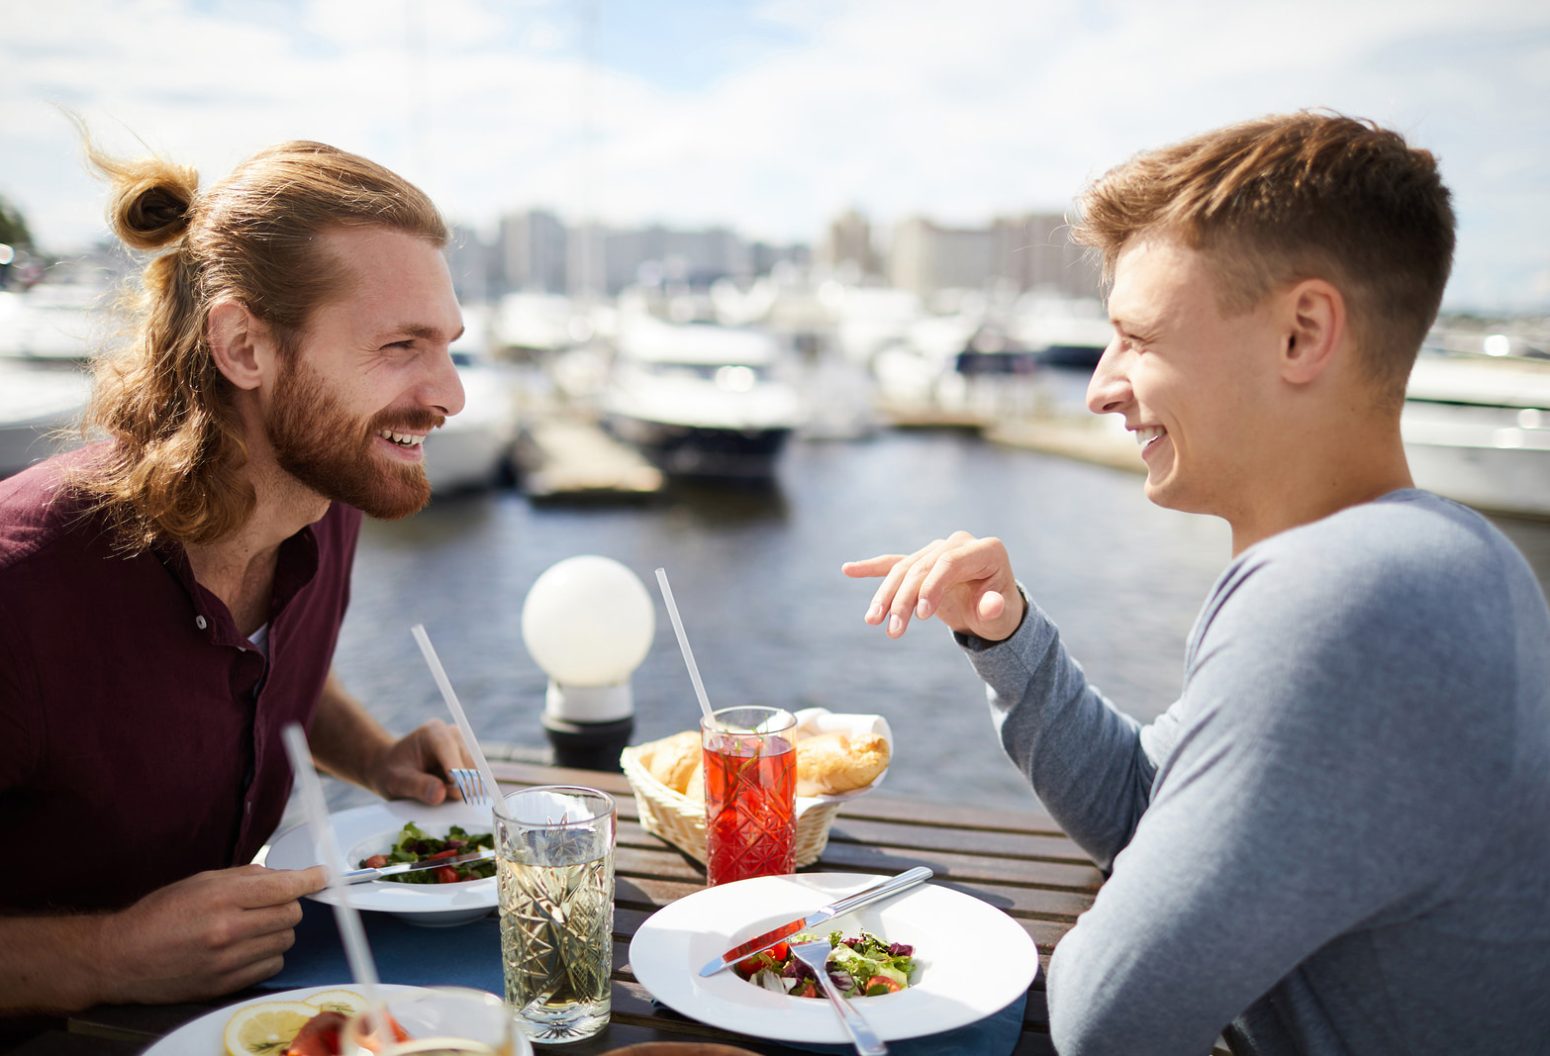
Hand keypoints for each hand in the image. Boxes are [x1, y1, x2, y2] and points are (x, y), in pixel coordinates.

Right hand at [97, 864, 325, 1003]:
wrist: (121, 958)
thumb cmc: (159, 914)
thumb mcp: (199, 882)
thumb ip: (244, 877)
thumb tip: (283, 876)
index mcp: (220, 898)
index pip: (283, 886)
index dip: (309, 878)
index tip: (322, 875)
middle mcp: (227, 930)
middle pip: (291, 914)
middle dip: (288, 905)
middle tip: (270, 904)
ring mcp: (227, 962)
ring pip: (285, 941)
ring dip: (277, 931)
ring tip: (252, 927)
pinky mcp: (225, 985)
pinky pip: (271, 967)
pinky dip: (267, 955)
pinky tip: (248, 949)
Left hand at [367, 719, 474, 804]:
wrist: (391, 768)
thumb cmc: (392, 772)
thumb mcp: (397, 782)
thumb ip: (418, 787)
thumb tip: (441, 795)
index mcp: (434, 732)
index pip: (450, 750)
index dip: (456, 771)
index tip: (456, 793)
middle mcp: (453, 736)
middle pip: (467, 764)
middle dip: (460, 787)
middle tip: (446, 803)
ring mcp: (462, 749)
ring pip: (474, 775)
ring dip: (460, 791)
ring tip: (438, 795)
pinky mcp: (467, 762)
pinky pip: (473, 781)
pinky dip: (462, 792)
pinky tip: (447, 796)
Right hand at [842, 531, 1024, 641]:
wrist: (993, 609)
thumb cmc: (1000, 611)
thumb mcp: (1003, 615)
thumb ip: (995, 608)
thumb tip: (988, 606)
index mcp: (985, 550)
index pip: (948, 562)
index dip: (931, 586)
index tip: (920, 616)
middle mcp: (959, 543)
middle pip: (922, 568)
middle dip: (904, 599)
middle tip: (894, 631)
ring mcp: (938, 550)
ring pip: (904, 569)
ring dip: (885, 596)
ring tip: (872, 621)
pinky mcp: (922, 562)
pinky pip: (894, 563)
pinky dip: (872, 568)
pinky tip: (848, 569)